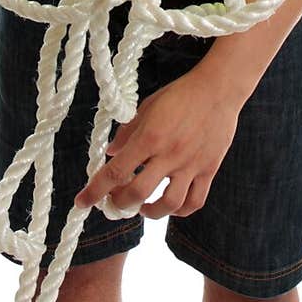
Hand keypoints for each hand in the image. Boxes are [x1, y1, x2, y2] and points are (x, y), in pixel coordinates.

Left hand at [75, 67, 240, 219]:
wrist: (219, 88)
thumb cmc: (181, 94)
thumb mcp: (148, 106)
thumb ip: (127, 132)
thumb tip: (110, 153)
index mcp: (150, 136)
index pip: (116, 171)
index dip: (95, 190)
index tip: (81, 202)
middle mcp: (170, 154)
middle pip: (138, 193)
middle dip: (119, 203)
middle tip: (114, 201)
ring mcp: (191, 164)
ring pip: (169, 204)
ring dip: (150, 212)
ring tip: (143, 208)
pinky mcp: (209, 169)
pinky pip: (195, 201)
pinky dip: (180, 211)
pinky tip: (171, 204)